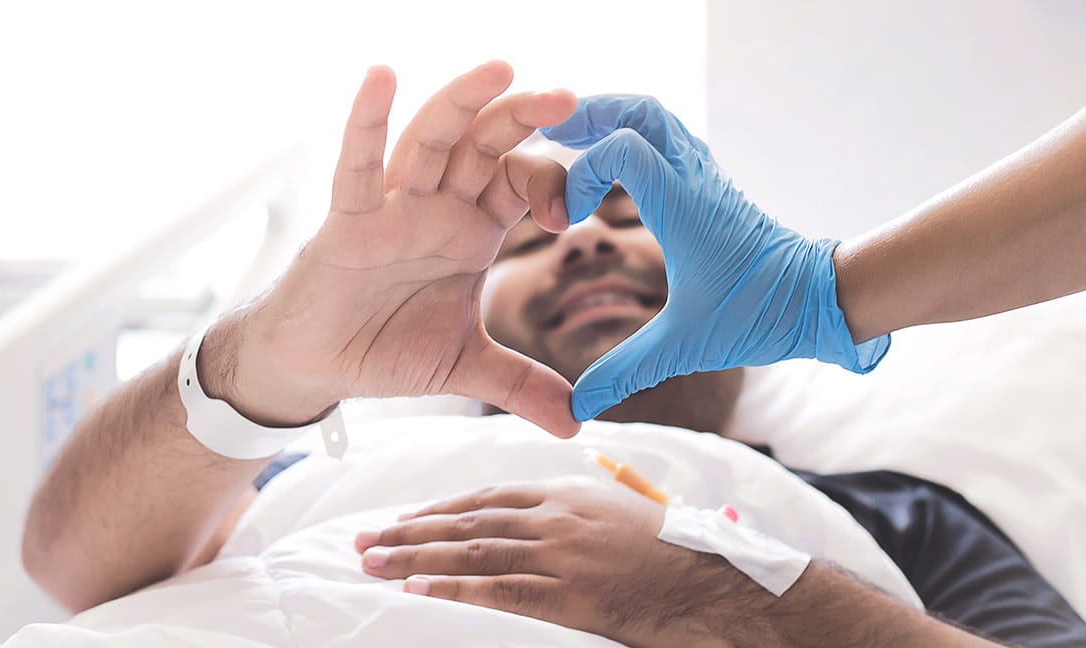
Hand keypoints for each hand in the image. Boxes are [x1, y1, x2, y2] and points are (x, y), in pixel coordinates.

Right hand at [208, 62, 579, 436]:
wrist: (316, 368)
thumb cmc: (384, 346)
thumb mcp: (465, 366)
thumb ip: (521, 385)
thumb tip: (576, 424)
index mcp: (471, 228)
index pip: (520, 182)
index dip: (551, 185)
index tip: (574, 216)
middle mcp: (436, 205)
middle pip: (484, 144)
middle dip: (522, 117)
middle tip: (566, 96)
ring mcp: (392, 206)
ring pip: (430, 139)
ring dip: (463, 102)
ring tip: (499, 67)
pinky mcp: (347, 220)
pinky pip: (357, 166)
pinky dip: (365, 121)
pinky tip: (380, 76)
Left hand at [355, 478, 750, 647]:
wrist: (721, 581)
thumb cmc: (679, 554)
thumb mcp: (624, 516)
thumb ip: (582, 513)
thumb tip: (553, 519)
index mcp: (567, 494)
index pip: (487, 498)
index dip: (439, 510)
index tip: (404, 519)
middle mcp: (555, 516)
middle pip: (466, 522)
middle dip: (411, 531)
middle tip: (364, 540)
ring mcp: (559, 552)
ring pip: (471, 552)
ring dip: (415, 557)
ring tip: (372, 563)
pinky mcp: (568, 591)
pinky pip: (498, 588)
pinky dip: (453, 588)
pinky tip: (417, 588)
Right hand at [540, 95, 891, 419]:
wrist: (823, 299)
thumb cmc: (760, 314)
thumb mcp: (685, 345)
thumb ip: (625, 371)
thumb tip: (576, 410)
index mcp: (683, 205)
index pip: (622, 148)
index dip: (580, 171)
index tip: (567, 218)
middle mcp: (694, 178)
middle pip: (640, 110)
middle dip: (591, 114)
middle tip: (550, 135)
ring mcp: (705, 177)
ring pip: (657, 118)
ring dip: (613, 119)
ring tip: (571, 139)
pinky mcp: (712, 185)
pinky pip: (669, 139)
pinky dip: (634, 137)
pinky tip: (612, 166)